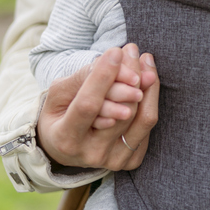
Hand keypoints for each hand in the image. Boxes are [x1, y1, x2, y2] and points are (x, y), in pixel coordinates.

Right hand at [37, 43, 159, 171]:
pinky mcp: (132, 160)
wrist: (66, 149)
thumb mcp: (58, 95)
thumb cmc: (60, 114)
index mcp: (66, 139)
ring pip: (141, 117)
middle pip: (121, 110)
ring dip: (146, 83)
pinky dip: (150, 98)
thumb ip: (83, 77)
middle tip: (131, 50)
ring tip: (143, 59)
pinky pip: (147, 125)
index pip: (88, 105)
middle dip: (130, 74)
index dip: (103, 77)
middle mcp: (92, 154)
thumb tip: (115, 59)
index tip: (115, 52)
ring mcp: (114, 160)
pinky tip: (146, 79)